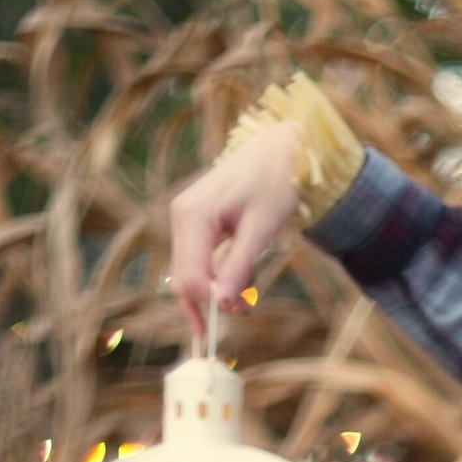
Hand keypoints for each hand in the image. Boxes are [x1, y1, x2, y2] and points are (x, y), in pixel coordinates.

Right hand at [169, 121, 305, 345]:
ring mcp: (185, 217)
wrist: (280, 149)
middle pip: (184, 277)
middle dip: (212, 300)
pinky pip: (198, 259)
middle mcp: (181, 216)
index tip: (243, 312)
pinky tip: (241, 280)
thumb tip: (222, 305)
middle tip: (248, 310)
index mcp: (192, 215)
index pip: (190, 276)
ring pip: (190, 271)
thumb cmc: (275, 183)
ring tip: (249, 295)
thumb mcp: (261, 230)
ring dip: (216, 289)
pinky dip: (216, 275)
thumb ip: (238, 268)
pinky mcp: (195, 221)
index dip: (211, 302)